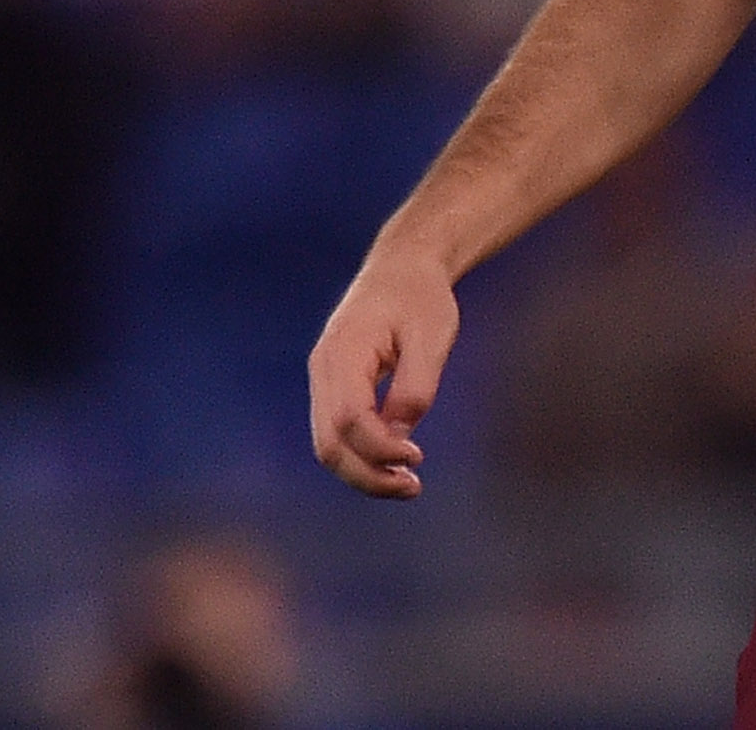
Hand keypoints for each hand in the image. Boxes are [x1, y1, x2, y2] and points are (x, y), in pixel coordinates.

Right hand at [308, 246, 458, 498]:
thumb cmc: (421, 298)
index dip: (379, 449)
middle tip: (413, 488)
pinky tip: (394, 464)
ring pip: (328, 444)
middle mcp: (323, 369)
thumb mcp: (431, 337)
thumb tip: (400, 439)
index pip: (349, 419)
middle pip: (328, 443)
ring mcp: (323, 379)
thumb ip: (415, 387)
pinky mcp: (333, 386)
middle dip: (367, 475)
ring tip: (408, 485)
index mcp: (344, 352)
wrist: (403, 267)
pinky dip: (361, 456)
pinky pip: (337, 432)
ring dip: (363, 472)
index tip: (418, 459)